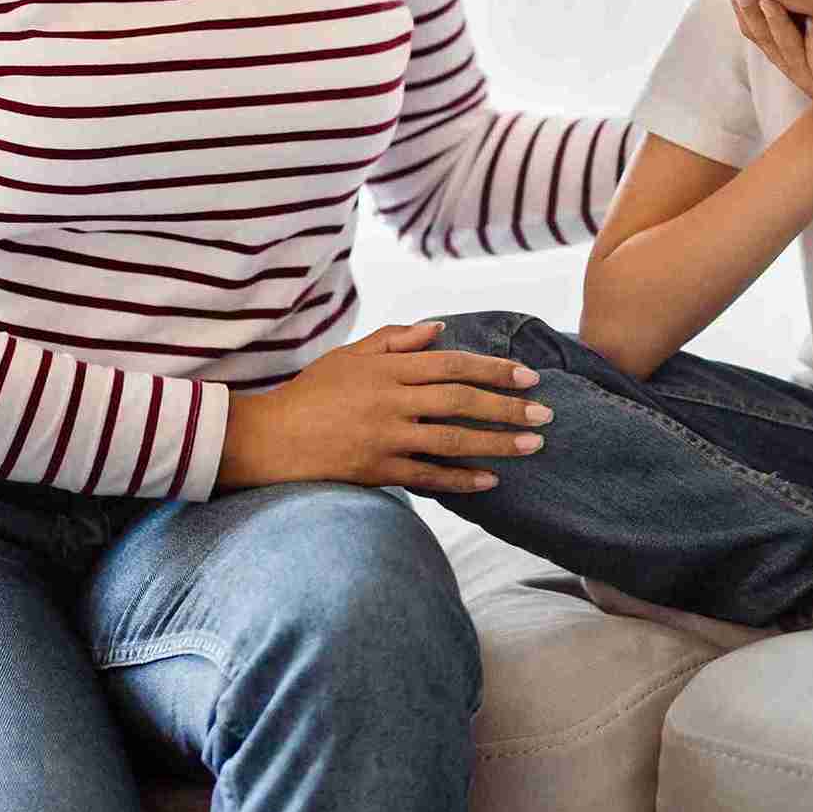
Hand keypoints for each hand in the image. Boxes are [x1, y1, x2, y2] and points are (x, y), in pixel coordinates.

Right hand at [216, 321, 552, 493]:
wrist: (267, 438)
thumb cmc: (312, 392)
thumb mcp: (350, 355)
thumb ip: (396, 339)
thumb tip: (441, 330)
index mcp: (387, 367)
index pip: (452, 363)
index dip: (494, 368)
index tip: (528, 376)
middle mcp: (390, 400)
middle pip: (460, 400)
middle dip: (507, 406)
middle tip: (545, 413)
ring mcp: (384, 437)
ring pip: (451, 439)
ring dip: (497, 443)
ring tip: (533, 445)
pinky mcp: (375, 471)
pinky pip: (426, 477)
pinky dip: (460, 480)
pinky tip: (490, 481)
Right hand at [733, 0, 812, 145]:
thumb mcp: (804, 49)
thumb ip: (791, 24)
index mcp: (782, 57)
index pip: (756, 34)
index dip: (743, 13)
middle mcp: (791, 66)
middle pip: (767, 40)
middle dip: (753, 14)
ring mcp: (812, 75)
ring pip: (790, 49)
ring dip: (779, 25)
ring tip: (770, 2)